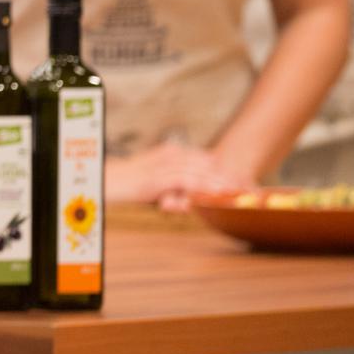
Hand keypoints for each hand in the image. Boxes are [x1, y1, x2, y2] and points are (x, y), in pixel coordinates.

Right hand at [106, 142, 253, 210]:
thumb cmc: (122, 185)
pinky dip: (202, 186)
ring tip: (241, 192)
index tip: (247, 183)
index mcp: (169, 152)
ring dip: (221, 182)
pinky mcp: (155, 178)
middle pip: (207, 163)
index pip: (205, 158)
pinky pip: (184, 180)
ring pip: (199, 171)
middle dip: (230, 176)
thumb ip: (171, 190)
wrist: (100, 183)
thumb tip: (187, 201)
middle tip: (253, 190)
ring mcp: (161, 165)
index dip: (226, 170)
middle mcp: (168, 155)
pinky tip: (216, 194)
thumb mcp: (151, 185)